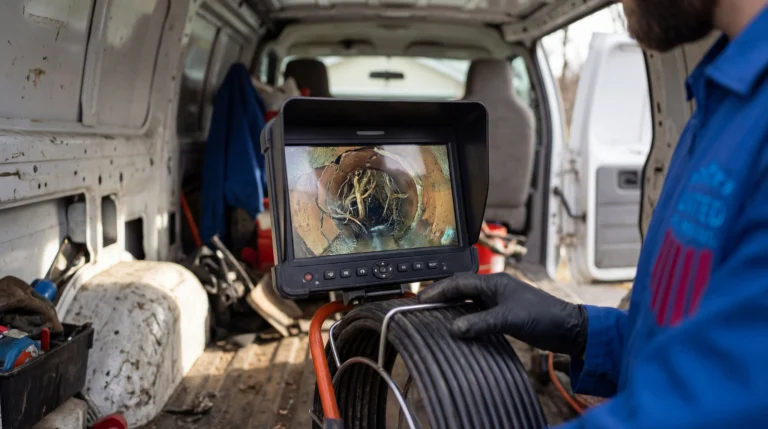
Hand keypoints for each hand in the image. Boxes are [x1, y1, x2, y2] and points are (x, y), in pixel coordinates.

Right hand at [418, 272, 587, 355]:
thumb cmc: (543, 316)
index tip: (421, 299)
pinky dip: (463, 318)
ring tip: (433, 315)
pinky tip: (456, 327)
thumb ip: (481, 323)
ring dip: (451, 307)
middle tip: (421, 306)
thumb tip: (454, 329)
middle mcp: (494, 289)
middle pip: (460, 288)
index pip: (459, 282)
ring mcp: (498, 301)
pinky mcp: (502, 314)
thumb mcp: (509, 319)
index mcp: (494, 282)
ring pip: (467, 301)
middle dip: (440, 296)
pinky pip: (476, 312)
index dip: (438, 290)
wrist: (567, 328)